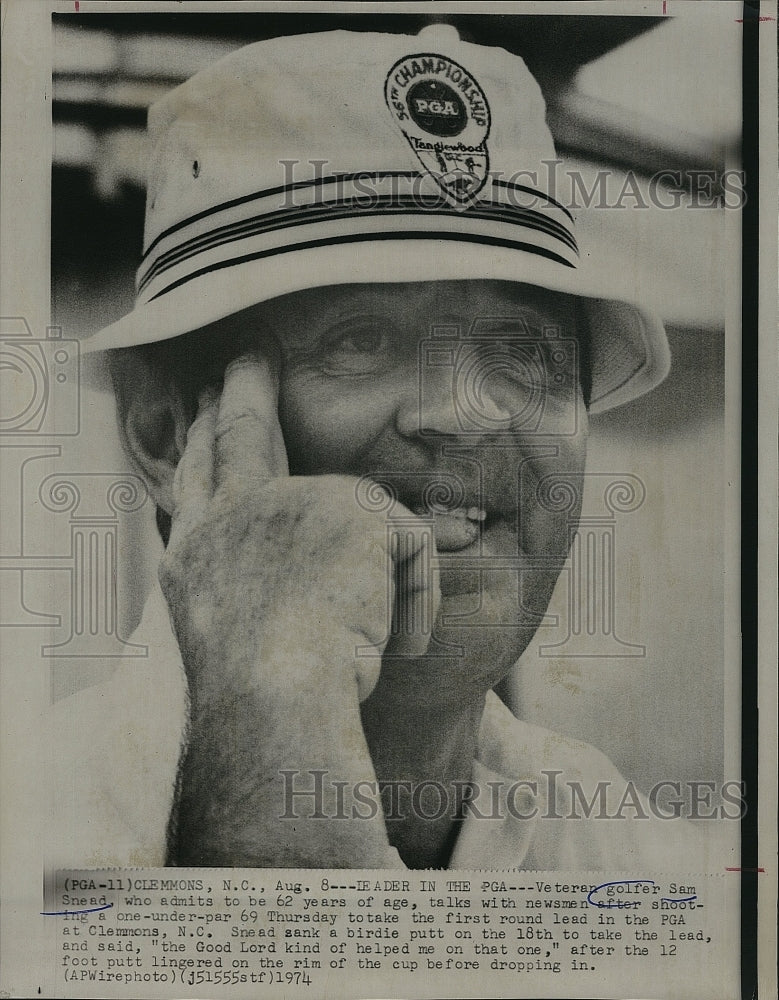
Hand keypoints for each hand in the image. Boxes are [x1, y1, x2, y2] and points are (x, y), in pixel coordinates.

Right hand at [159, 349, 437, 865]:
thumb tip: (295, 582)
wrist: (270, 706)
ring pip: (367, 519)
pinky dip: (417, 606)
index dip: (204, 444)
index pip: (199, 483)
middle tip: (243, 359)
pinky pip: (413, 550)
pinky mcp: (351, 510)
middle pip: (238, 439)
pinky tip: (402, 646)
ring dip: (394, 570)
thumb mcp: (235, 646)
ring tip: (394, 632)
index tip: (206, 407)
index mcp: (200, 556)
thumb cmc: (255, 706)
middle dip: (239, 395)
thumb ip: (252, 597)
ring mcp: (287, 504)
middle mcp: (230, 518)